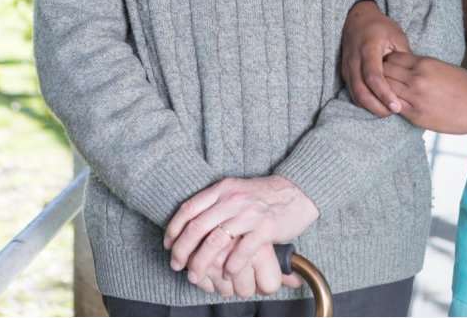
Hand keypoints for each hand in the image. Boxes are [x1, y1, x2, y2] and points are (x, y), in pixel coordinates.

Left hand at [164, 175, 318, 292]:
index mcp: (222, 189)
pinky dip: (230, 266)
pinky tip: (226, 274)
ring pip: (215, 242)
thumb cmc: (265, 195)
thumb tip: (191, 220)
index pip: (188, 209)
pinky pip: (242, 251)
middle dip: (182, 250)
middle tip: (176, 265)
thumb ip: (216, 201)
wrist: (298, 191)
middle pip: (197, 227)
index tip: (168, 244)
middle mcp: (232, 200)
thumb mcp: (236, 190)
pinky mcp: (265, 228)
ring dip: (201, 262)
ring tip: (195, 276)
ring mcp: (249, 214)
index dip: (173, 229)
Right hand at [341, 0, 409, 115]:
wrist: (356, 19)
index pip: (373, 76)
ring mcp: (348, 68)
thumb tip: (414, 79)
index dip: (384, 94)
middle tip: (395, 111)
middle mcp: (354, 60)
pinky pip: (354, 94)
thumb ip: (404, 57)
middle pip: (362, 92)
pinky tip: (380, 104)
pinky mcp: (346, 74)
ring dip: (372, 107)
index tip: (397, 106)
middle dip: (378, 106)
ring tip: (389, 110)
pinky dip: (366, 102)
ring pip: (356, 96)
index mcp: (368, 48)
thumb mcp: (397, 36)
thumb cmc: (380, 27)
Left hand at [383, 52, 466, 134]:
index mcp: (424, 63)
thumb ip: (423, 66)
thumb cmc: (466, 85)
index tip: (387, 67)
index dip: (387, 62)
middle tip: (380, 80)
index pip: (392, 58)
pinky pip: (394, 107)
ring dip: (383, 91)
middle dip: (380, 75)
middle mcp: (417, 79)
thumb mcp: (443, 67)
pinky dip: (390, 105)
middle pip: (384, 72)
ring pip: (386, 90)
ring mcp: (415, 98)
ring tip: (383, 93)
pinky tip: (392, 105)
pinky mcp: (416, 115)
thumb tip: (407, 67)